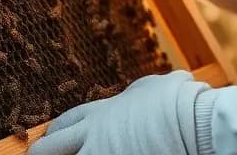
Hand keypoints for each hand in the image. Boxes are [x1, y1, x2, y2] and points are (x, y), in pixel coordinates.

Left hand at [28, 71, 209, 154]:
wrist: (193, 123)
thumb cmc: (177, 101)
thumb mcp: (148, 89)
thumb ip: (131, 98)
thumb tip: (135, 98)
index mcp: (99, 114)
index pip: (64, 125)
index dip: (55, 135)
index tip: (51, 140)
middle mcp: (92, 140)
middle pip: (49, 151)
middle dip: (43, 154)